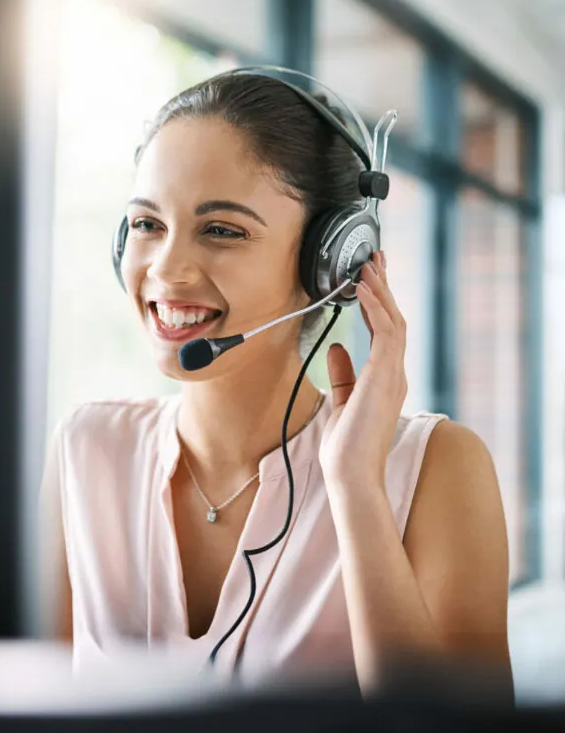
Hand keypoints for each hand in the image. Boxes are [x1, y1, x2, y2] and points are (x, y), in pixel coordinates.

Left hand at [319, 251, 407, 489]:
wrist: (350, 473)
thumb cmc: (346, 447)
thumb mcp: (341, 402)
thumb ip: (342, 374)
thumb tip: (338, 347)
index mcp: (385, 379)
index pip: (385, 333)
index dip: (379, 303)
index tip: (370, 280)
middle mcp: (394, 373)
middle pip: (392, 319)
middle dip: (383, 287)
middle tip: (374, 259)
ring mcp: (393, 374)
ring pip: (393, 320)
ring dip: (380, 290)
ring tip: (368, 265)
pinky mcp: (385, 376)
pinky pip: (385, 332)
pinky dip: (375, 307)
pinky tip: (364, 288)